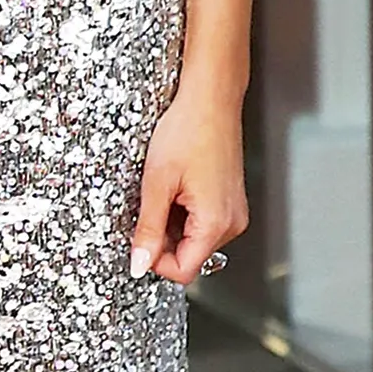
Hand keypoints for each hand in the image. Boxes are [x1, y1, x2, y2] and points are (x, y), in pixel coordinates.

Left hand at [130, 82, 247, 286]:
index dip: (155, 262)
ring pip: (194, 240)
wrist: (210, 99)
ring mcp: (234, 212)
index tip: (138, 241)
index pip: (184, 271)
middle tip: (149, 207)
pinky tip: (176, 188)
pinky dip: (183, 214)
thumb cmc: (188, 131)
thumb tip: (139, 264)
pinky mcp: (229, 202)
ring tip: (165, 192)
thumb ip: (148, 230)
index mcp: (216, 223)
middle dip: (163, 241)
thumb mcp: (157, 184)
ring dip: (172, 226)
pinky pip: (202, 223)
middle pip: (190, 257)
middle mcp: (232, 223)